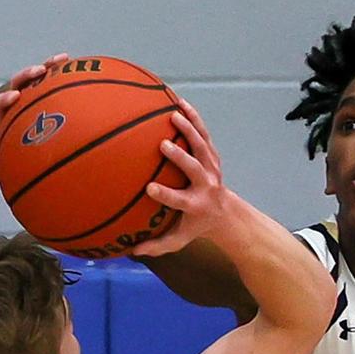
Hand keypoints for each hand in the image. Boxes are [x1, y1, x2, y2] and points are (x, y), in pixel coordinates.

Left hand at [0, 54, 68, 186]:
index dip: (6, 98)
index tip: (15, 96)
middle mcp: (6, 95)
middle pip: (14, 82)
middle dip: (26, 76)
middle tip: (37, 71)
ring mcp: (20, 89)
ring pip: (31, 75)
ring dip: (45, 67)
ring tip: (60, 60)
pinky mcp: (31, 88)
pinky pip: (44, 77)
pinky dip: (55, 69)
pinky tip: (70, 61)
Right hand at [131, 99, 229, 257]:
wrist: (225, 213)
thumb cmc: (193, 227)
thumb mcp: (177, 240)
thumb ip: (156, 246)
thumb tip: (130, 251)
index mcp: (195, 205)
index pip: (180, 200)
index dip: (166, 194)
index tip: (149, 188)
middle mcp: (206, 185)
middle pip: (195, 169)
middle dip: (181, 158)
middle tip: (164, 145)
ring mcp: (211, 168)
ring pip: (202, 146)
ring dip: (189, 130)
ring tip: (173, 114)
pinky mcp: (212, 156)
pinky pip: (204, 134)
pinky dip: (195, 118)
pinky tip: (180, 102)